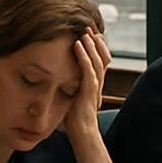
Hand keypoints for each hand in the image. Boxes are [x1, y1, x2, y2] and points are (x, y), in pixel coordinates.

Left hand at [63, 29, 110, 144]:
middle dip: (96, 41)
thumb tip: (58, 78)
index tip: (88, 33)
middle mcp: (98, 83)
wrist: (82, 134)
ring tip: (83, 32)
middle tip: (87, 27)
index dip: (96, 46)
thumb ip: (70, 87)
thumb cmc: (74, 119)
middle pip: (103, 57)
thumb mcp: (72, 98)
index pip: (100, 60)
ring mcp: (95, 87)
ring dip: (90, 45)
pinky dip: (83, 57)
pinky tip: (77, 46)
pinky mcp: (89, 92)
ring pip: (97, 61)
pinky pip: (88, 71)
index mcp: (95, 83)